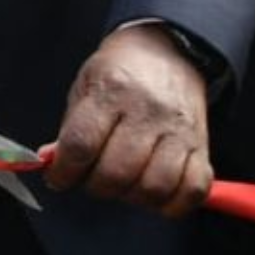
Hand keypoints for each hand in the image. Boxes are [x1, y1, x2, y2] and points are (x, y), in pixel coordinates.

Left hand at [46, 24, 211, 216]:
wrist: (167, 51)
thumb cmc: (120, 73)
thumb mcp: (85, 86)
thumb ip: (70, 129)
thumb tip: (52, 163)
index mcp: (111, 91)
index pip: (82, 144)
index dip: (64, 170)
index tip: (58, 177)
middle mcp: (147, 111)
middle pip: (117, 172)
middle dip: (96, 186)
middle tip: (92, 178)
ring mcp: (178, 130)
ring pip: (154, 187)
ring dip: (131, 197)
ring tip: (122, 185)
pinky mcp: (202, 145)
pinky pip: (192, 190)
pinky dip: (171, 203)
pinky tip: (154, 193)